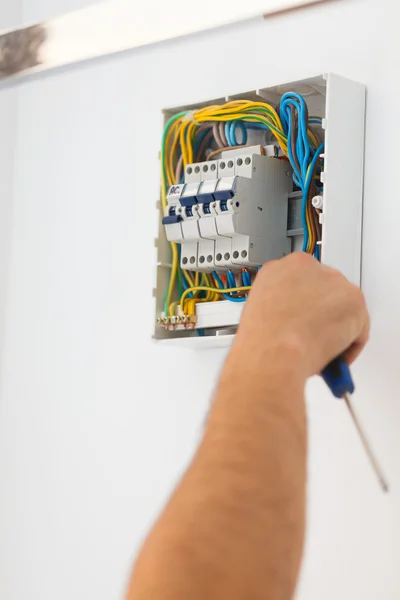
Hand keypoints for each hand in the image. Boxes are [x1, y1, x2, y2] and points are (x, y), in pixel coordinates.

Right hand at [235, 253, 369, 377]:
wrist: (274, 351)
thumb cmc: (261, 340)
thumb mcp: (258, 312)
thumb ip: (279, 307)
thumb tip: (291, 321)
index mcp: (280, 268)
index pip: (302, 281)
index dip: (304, 305)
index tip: (304, 319)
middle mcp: (308, 267)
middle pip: (326, 291)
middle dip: (323, 315)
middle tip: (314, 337)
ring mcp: (333, 281)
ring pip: (344, 308)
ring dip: (337, 330)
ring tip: (321, 351)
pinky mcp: (353, 299)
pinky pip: (359, 328)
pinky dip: (349, 346)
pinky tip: (331, 356)